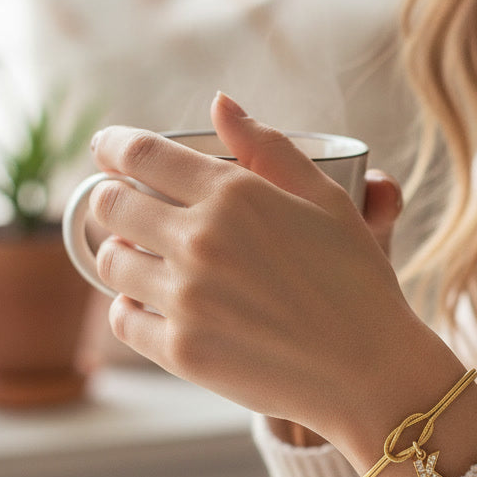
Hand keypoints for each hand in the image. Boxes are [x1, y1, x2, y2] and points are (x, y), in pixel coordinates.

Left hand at [88, 93, 453, 458]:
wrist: (369, 373)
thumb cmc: (356, 283)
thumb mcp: (327, 201)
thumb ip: (270, 148)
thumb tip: (221, 104)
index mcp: (235, 195)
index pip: (142, 154)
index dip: (113, 145)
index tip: (106, 148)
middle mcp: (201, 242)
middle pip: (110, 205)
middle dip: (110, 197)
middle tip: (123, 205)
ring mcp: (187, 300)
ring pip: (111, 263)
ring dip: (121, 254)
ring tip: (141, 258)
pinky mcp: (181, 351)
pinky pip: (122, 320)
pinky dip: (129, 308)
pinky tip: (148, 304)